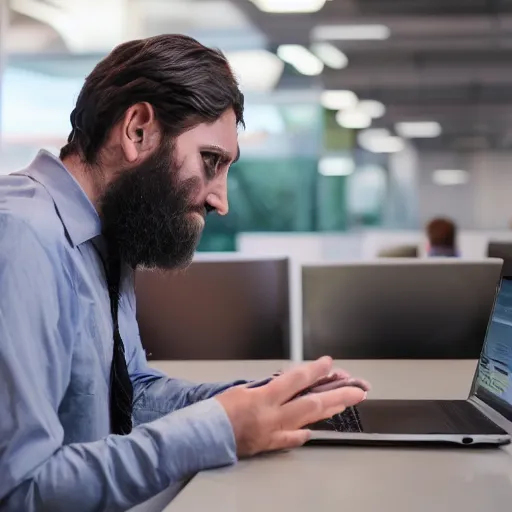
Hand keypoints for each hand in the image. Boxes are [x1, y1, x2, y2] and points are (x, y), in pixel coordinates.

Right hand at [215, 356, 366, 457]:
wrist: (202, 436)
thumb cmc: (217, 410)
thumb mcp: (242, 390)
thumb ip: (266, 387)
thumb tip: (285, 384)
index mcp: (264, 398)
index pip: (296, 380)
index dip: (315, 370)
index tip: (328, 363)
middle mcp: (273, 416)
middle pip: (313, 404)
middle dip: (338, 395)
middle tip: (357, 389)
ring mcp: (274, 433)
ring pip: (308, 421)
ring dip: (329, 411)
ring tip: (345, 403)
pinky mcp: (269, 445)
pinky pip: (291, 440)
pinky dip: (302, 433)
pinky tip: (313, 430)